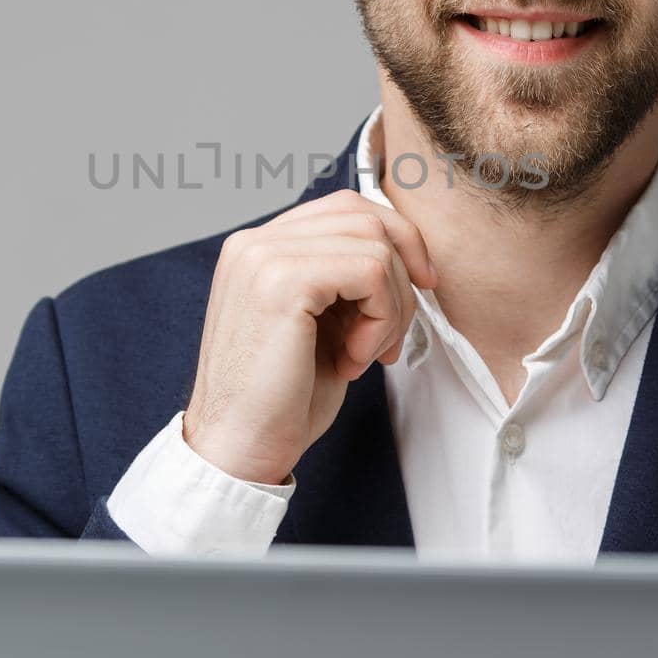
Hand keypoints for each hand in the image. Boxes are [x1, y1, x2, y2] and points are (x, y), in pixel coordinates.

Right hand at [181, 189, 437, 483]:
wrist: (239, 449)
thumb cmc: (280, 401)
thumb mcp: (321, 326)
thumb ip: (346, 283)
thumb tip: (404, 259)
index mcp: (260, 249)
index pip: (344, 209)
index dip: (394, 242)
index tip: (419, 287)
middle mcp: (255, 242)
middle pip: (364, 215)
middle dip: (402, 272)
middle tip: (395, 333)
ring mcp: (264, 256)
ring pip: (374, 244)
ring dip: (391, 306)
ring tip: (366, 353)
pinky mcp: (282, 280)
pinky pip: (369, 272)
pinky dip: (380, 319)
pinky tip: (355, 358)